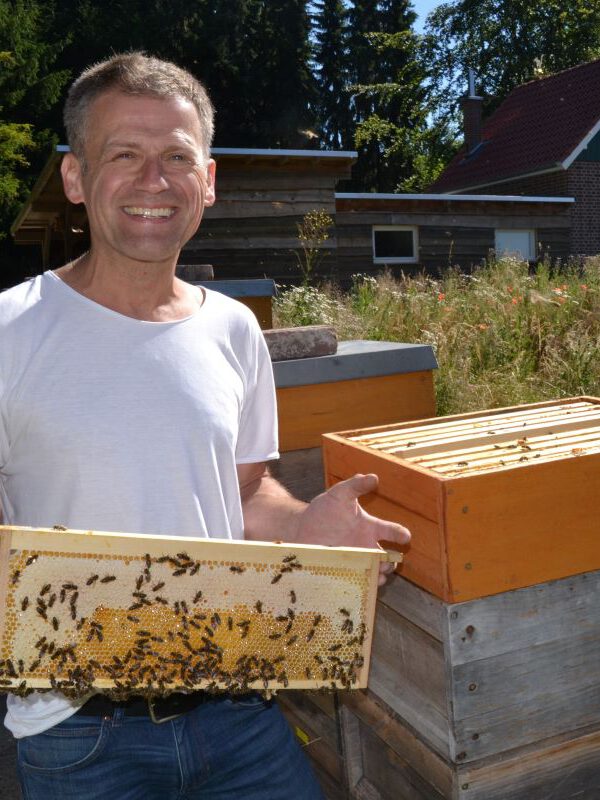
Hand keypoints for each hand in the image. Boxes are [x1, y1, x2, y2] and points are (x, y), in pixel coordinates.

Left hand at [295, 473, 409, 585]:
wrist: (302, 526)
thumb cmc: (325, 509)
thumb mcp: (340, 493)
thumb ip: (356, 485)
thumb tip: (373, 477)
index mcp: (369, 527)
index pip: (391, 531)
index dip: (400, 534)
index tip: (405, 537)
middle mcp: (366, 546)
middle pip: (387, 558)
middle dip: (391, 562)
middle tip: (387, 562)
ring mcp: (355, 560)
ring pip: (375, 573)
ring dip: (378, 576)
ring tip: (377, 575)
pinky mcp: (343, 570)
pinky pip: (356, 580)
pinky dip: (360, 583)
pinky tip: (359, 583)